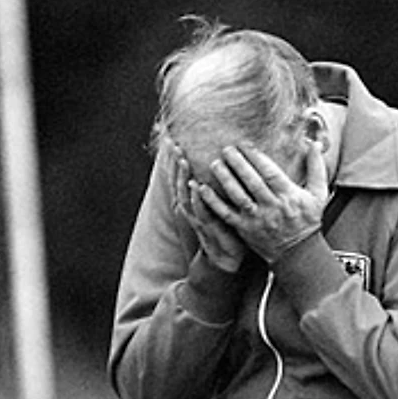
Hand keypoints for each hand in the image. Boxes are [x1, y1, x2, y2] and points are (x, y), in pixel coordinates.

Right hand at [171, 152, 245, 272]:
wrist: (225, 258)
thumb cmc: (225, 228)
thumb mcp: (219, 205)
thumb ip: (215, 187)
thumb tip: (220, 165)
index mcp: (193, 201)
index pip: (181, 177)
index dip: (175, 160)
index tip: (172, 141)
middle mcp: (191, 208)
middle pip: (178, 181)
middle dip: (175, 163)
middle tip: (173, 144)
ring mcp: (197, 218)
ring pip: (185, 194)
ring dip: (183, 177)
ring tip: (183, 159)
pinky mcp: (207, 227)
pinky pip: (200, 211)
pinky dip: (196, 198)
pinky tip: (195, 186)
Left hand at [197, 142, 328, 263]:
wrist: (298, 252)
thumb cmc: (307, 219)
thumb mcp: (319, 193)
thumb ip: (317, 167)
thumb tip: (314, 143)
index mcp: (288, 196)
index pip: (270, 173)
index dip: (257, 158)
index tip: (245, 145)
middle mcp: (272, 207)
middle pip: (252, 182)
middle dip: (238, 164)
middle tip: (226, 149)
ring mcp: (257, 219)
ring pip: (238, 196)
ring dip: (225, 179)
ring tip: (215, 164)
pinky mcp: (245, 229)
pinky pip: (226, 214)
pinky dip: (213, 202)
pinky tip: (202, 189)